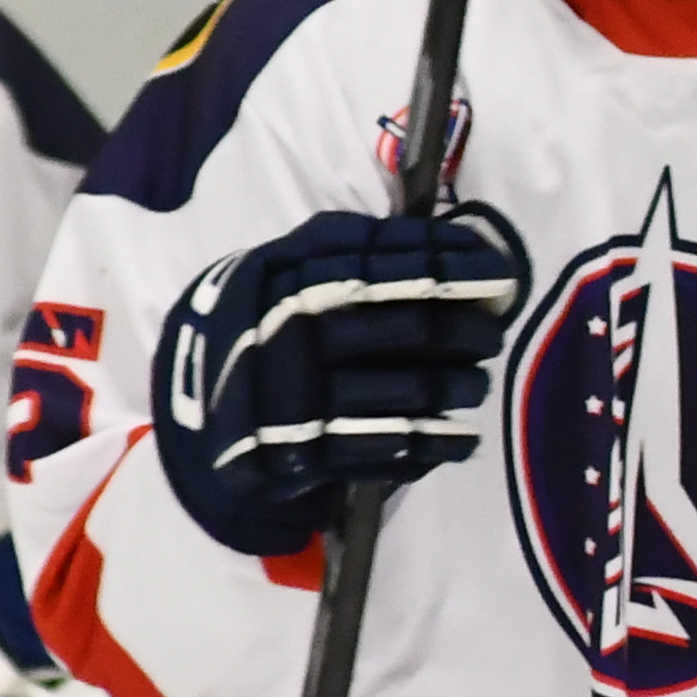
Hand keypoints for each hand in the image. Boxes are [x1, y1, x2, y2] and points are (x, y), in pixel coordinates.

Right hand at [150, 205, 531, 558]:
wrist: (200, 416)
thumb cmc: (265, 327)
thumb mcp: (283, 270)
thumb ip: (353, 247)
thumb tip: (458, 238)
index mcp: (280, 277)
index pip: (373, 262)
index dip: (441, 263)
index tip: (497, 267)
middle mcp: (284, 335)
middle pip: (396, 326)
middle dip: (458, 328)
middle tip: (494, 331)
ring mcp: (292, 401)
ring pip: (398, 391)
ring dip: (454, 387)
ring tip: (479, 383)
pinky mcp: (301, 458)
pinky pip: (383, 451)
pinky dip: (433, 445)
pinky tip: (463, 439)